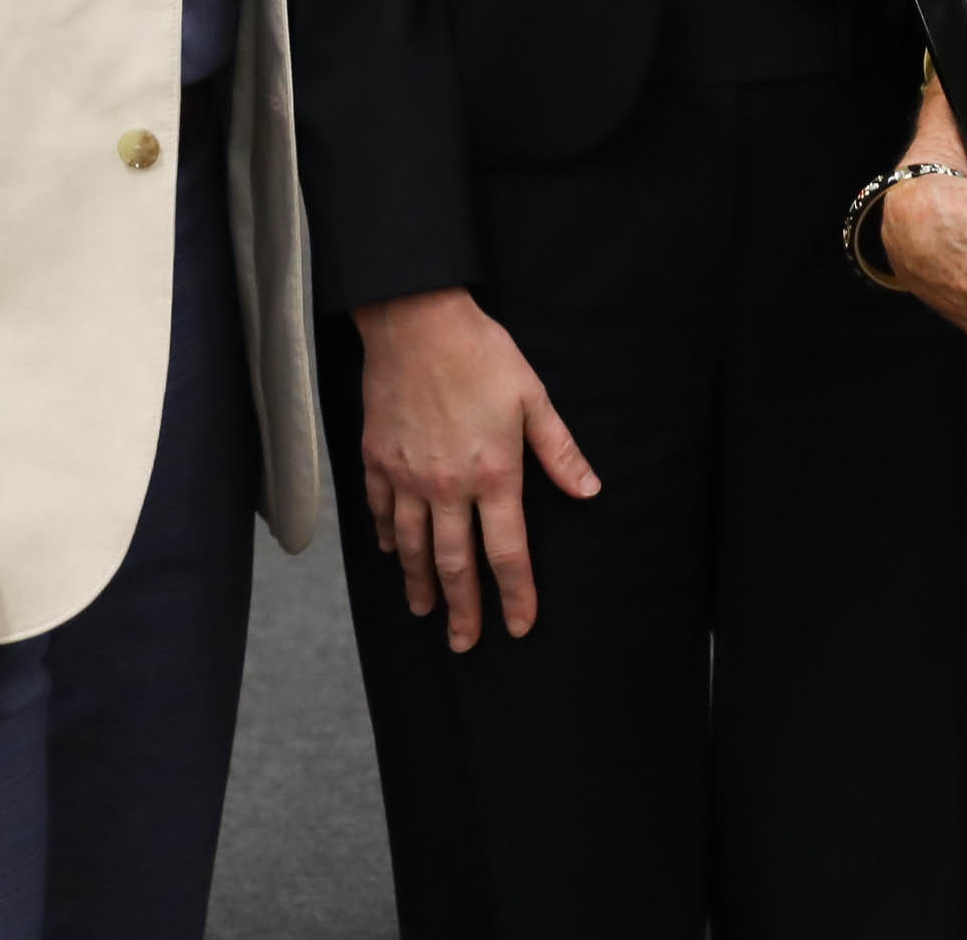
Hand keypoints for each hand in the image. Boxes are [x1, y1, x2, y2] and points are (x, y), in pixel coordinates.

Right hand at [354, 288, 599, 651]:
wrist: (416, 322)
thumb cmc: (482, 354)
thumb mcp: (534, 398)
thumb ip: (559, 452)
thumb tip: (589, 491)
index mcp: (494, 474)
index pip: (507, 552)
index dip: (516, 594)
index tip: (519, 626)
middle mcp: (447, 486)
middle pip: (455, 564)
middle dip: (463, 610)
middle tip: (464, 645)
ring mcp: (406, 476)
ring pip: (411, 547)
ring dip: (419, 584)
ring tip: (425, 611)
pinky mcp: (377, 459)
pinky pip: (379, 511)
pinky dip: (385, 537)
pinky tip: (389, 552)